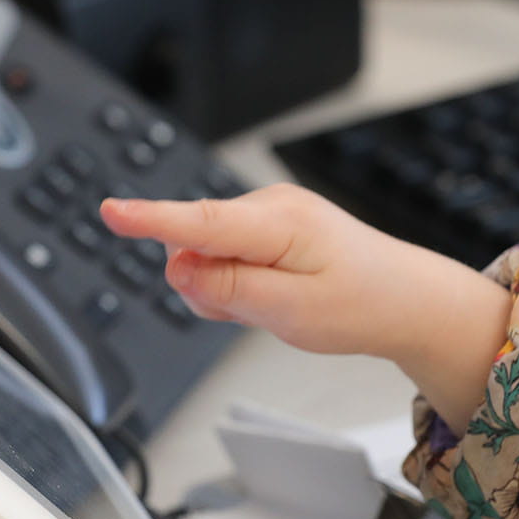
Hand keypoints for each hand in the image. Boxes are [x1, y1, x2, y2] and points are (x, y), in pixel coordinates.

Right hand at [101, 184, 418, 356]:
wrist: (406, 300)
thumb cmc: (363, 304)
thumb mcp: (293, 313)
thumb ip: (229, 290)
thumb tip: (177, 269)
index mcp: (280, 222)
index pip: (200, 221)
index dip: (150, 220)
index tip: (112, 211)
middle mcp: (270, 206)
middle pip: (194, 245)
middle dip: (207, 287)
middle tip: (256, 313)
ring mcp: (268, 213)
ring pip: (204, 254)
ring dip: (223, 289)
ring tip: (272, 304)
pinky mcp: (267, 227)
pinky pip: (223, 256)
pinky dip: (236, 283)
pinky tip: (271, 294)